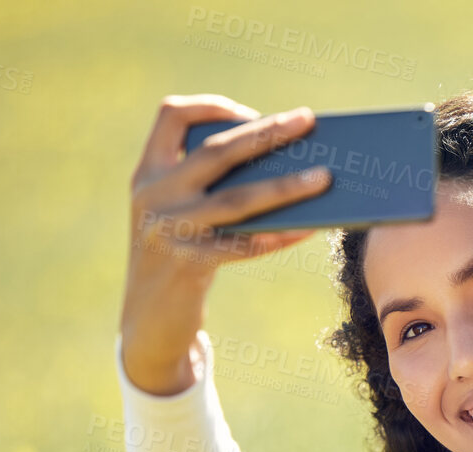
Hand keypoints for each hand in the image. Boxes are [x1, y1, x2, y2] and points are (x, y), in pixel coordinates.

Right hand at [119, 94, 333, 394]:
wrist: (147, 324)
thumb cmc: (178, 260)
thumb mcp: (179, 216)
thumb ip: (208, 188)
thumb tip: (283, 164)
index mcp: (148, 173)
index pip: (172, 115)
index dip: (212, 106)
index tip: (251, 113)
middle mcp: (153, 195)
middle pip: (217, 151)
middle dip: (267, 132)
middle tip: (307, 120)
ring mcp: (167, 230)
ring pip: (237, 199)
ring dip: (286, 186)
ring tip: (325, 177)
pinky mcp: (187, 265)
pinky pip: (244, 245)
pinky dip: (279, 235)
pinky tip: (308, 228)